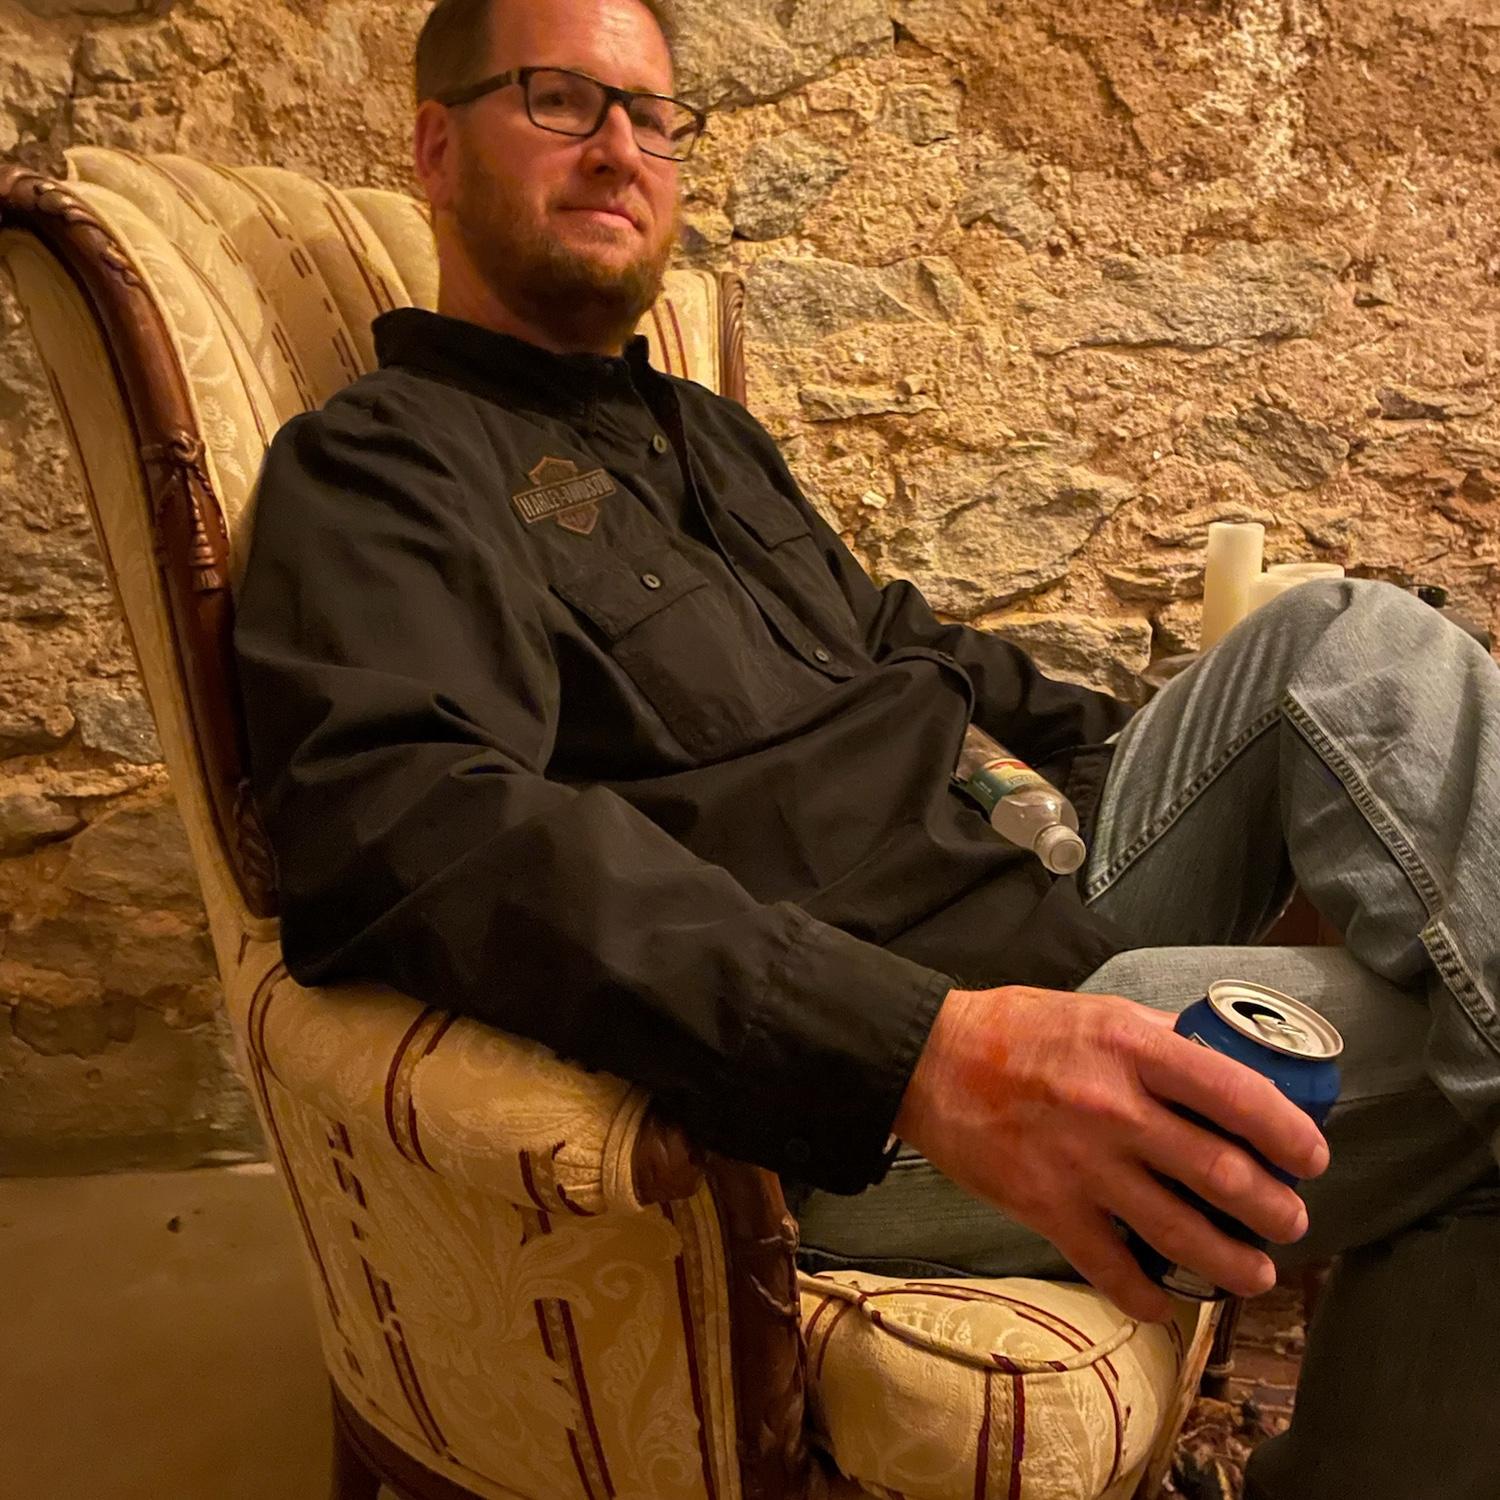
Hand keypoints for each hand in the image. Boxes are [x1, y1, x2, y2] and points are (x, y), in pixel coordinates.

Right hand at [892, 985, 1330, 1321]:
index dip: (1289, 1133)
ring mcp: (1081, 1165)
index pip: (1237, 1094)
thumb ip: (1160, 1038)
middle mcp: (1115, 1108)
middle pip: (1222, 1174)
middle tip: (1292, 1222)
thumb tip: (1224, 1063)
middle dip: (1275, 1210)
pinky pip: (1113, 1270)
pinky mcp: (1047, 1209)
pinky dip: (1149, 1298)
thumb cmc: (1013, 1029)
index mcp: (1132, 1048)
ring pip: (1181, 1234)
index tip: (1311, 1157)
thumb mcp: (1097, 1010)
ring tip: (1257, 1274)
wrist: (929, 1062)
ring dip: (1234, 1264)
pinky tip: (1167, 1304)